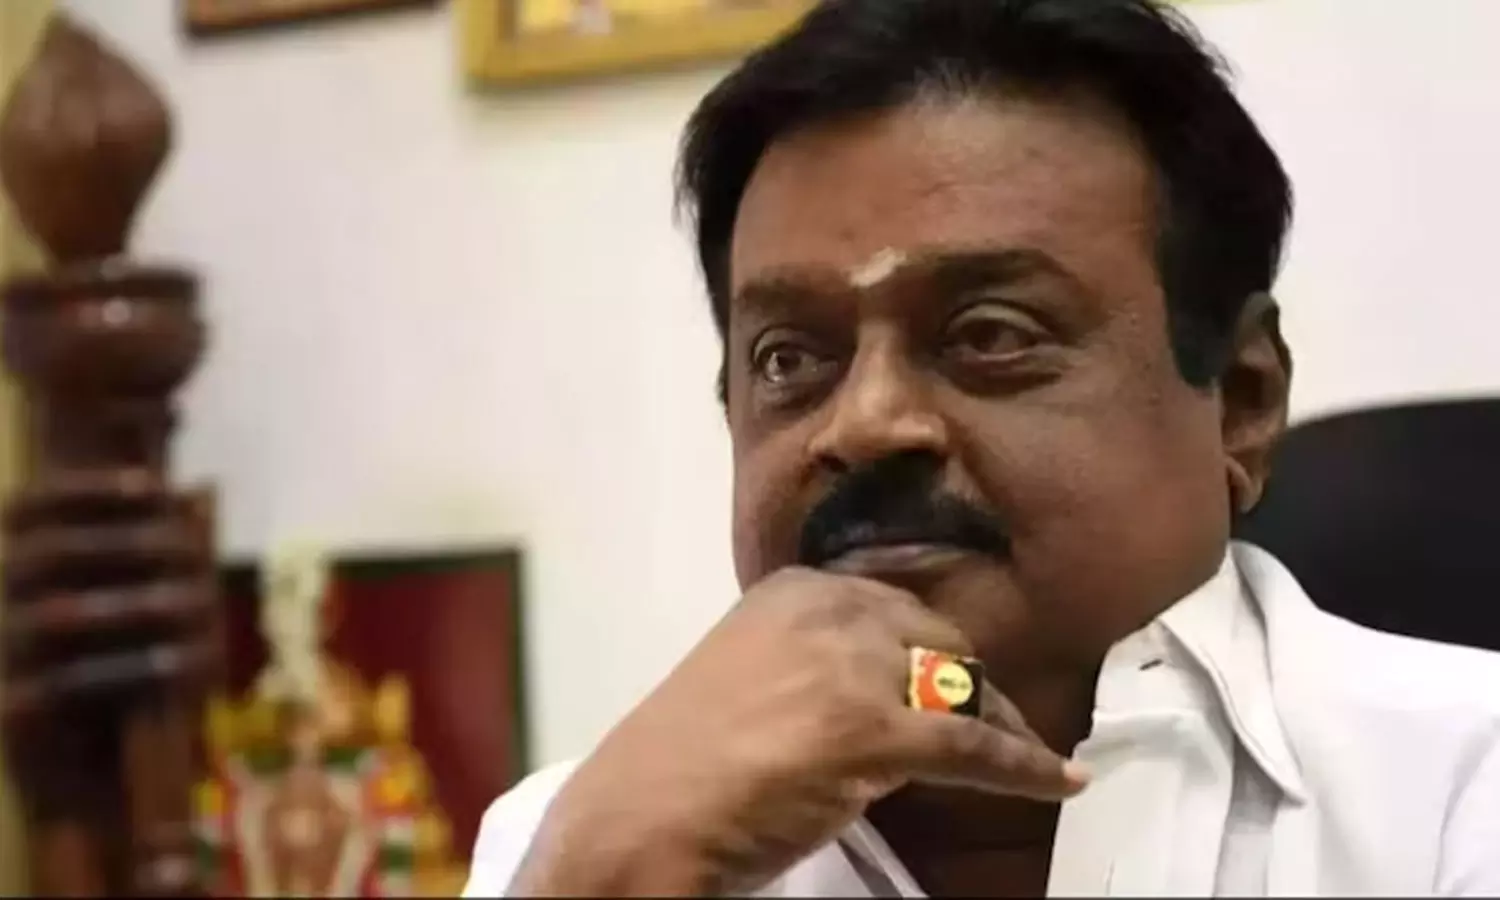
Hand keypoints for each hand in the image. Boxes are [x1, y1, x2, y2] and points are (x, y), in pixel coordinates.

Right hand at [511, 566, 1087, 895]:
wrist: (643, 819)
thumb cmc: (683, 765)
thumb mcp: (751, 678)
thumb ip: (814, 665)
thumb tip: (887, 690)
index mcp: (793, 590)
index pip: (897, 610)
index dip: (937, 655)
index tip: (961, 685)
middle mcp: (829, 609)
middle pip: (939, 644)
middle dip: (975, 690)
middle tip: (998, 729)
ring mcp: (854, 665)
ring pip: (963, 693)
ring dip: (1003, 729)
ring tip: (1031, 757)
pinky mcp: (876, 728)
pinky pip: (975, 746)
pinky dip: (1023, 766)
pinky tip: (1056, 780)